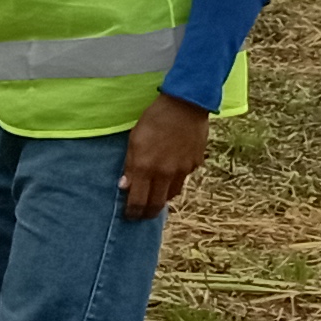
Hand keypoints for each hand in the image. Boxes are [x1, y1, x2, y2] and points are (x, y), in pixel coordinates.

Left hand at [120, 94, 212, 220]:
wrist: (185, 105)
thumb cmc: (154, 119)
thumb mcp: (134, 139)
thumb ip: (130, 165)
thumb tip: (124, 186)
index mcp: (146, 168)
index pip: (138, 201)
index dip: (133, 212)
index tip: (129, 216)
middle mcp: (165, 174)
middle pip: (157, 204)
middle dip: (148, 212)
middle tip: (142, 214)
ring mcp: (183, 170)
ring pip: (172, 194)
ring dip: (162, 198)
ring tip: (155, 196)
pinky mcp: (195, 164)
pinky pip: (183, 179)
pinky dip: (175, 180)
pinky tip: (171, 172)